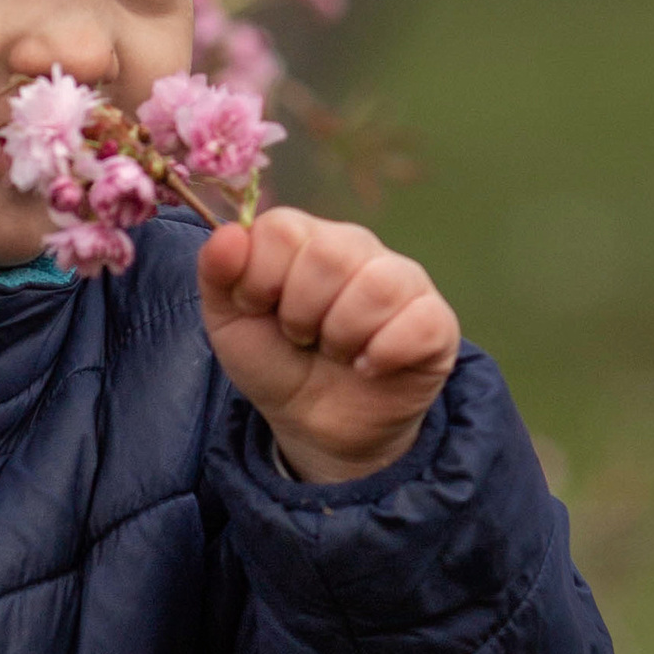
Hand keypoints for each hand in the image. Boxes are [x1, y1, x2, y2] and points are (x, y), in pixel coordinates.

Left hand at [198, 208, 460, 483]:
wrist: (314, 425)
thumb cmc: (276, 361)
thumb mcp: (229, 321)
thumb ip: (217, 273)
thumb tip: (229, 233)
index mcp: (305, 238)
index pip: (282, 228)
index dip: (260, 279)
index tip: (260, 310)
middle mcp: (357, 247)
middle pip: (329, 254)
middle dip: (300, 313)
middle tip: (302, 337)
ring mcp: (403, 280)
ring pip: (376, 285)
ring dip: (341, 335)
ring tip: (336, 352)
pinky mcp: (436, 321)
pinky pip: (417, 322)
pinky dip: (382, 354)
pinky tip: (369, 367)